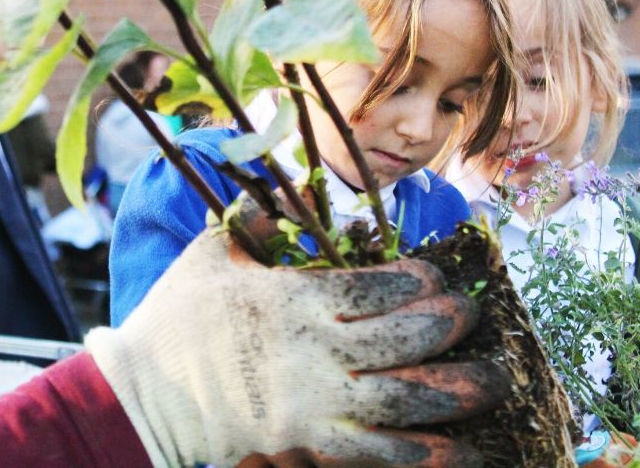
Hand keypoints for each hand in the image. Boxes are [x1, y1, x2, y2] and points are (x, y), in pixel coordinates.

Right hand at [85, 228, 507, 467]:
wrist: (146, 391)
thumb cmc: (176, 315)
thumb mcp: (209, 252)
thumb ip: (252, 220)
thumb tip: (281, 197)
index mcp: (292, 296)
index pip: (374, 286)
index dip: (418, 283)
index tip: (439, 280)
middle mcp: (313, 347)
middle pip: (401, 338)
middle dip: (448, 326)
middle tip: (473, 318)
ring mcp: (313, 400)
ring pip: (403, 399)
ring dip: (455, 391)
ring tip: (494, 381)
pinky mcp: (307, 442)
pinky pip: (377, 454)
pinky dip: (423, 455)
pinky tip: (460, 451)